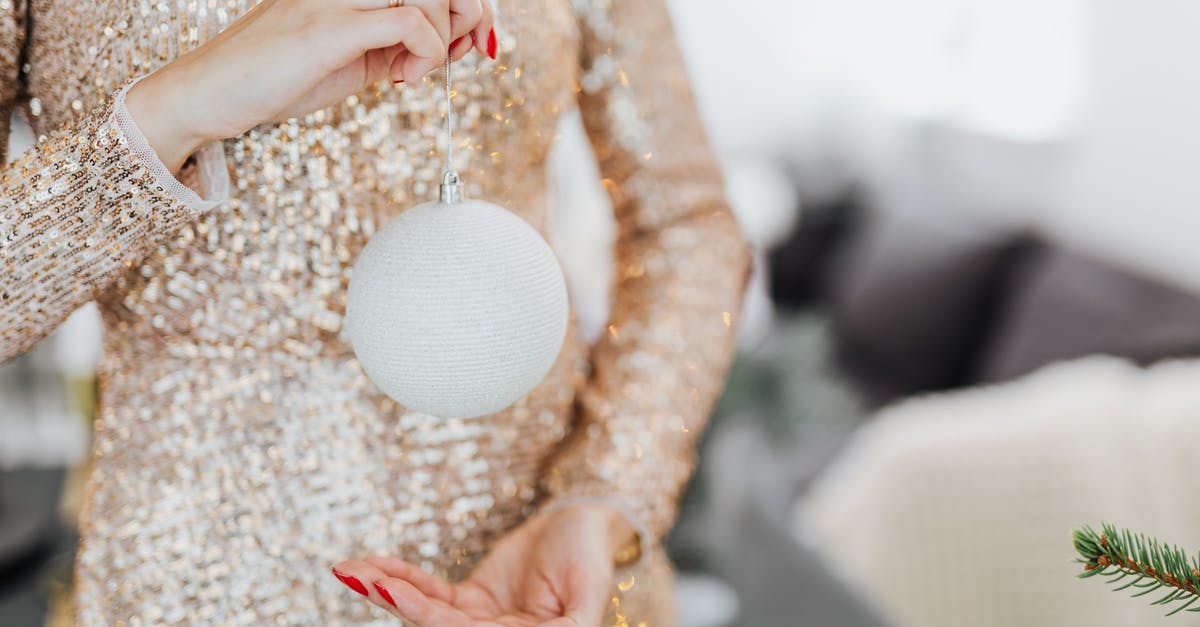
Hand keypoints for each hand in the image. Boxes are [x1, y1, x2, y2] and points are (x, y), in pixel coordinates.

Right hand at [125, 0, 495, 172]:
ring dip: (442, 39)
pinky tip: (399, 78)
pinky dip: (425, 54)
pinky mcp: (329, 28)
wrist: (211, 96)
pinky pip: (409, 22)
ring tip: (411, 72)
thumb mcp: (353, 59)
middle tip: (458, 54)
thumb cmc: (277, 79)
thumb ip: (398, 45)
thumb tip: (456, 44)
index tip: (474, 42)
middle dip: (472, 14)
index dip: (470, 4)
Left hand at [333, 504, 638, 625]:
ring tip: (351, 570)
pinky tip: (370, 564)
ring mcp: (478, 621)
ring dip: (385, 590)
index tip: (397, 596)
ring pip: (423, 610)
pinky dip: (399, 575)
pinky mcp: (467, 599)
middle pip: (435, 626)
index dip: (430, 618)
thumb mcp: (588, 594)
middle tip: (358, 576)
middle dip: (395, 602)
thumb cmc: (592, 555)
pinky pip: (427, 590)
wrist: (585, 523)